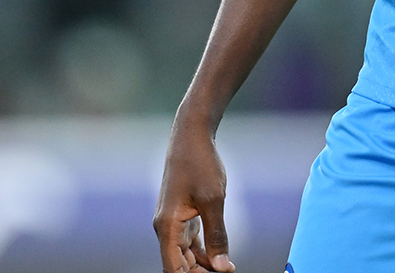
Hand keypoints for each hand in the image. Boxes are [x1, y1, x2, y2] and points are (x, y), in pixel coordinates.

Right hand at [154, 120, 234, 272]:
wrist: (192, 135)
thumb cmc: (200, 163)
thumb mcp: (214, 200)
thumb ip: (217, 236)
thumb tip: (222, 267)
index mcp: (167, 227)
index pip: (173, 268)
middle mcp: (166, 227)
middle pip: (180, 264)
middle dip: (201, 272)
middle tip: (227, 271)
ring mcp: (173, 221)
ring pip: (186, 254)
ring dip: (204, 264)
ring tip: (228, 268)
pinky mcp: (182, 214)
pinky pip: (191, 241)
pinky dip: (205, 251)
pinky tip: (222, 256)